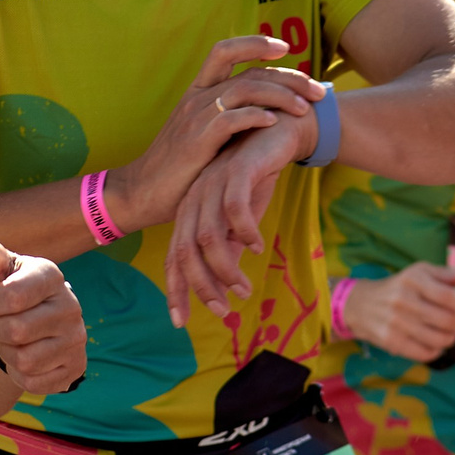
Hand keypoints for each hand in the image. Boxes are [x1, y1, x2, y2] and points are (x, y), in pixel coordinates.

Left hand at [0, 237, 84, 394]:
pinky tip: (22, 356)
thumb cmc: (12, 287)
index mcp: (51, 276)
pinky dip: (18, 373)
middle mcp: (70, 307)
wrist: (38, 316)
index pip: (12, 296)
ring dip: (5, 352)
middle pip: (16, 331)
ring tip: (8, 337)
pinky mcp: (75, 367)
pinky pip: (33, 382)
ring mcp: (76, 339)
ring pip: (24, 360)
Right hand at [115, 36, 322, 228]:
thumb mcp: (202, 135)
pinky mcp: (196, 140)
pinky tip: (274, 123)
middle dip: (286, 75)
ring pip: (244, 89)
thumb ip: (227, 120)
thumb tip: (265, 113)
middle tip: (316, 90)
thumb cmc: (180, 168)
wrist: (144, 192)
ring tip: (304, 109)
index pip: (225, 51)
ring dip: (280, 95)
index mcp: (197, 91)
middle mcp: (196, 97)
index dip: (255, 44)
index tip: (285, 48)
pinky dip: (255, 116)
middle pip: (246, 69)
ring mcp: (195, 116)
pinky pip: (231, 119)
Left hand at [163, 115, 310, 324]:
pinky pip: (234, 209)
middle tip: (222, 311)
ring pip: (208, 236)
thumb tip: (226, 288)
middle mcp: (196, 198)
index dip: (176, 289)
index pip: (175, 256)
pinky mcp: (236, 170)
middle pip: (185, 250)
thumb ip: (232, 248)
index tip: (181, 321)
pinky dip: (244, 233)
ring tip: (243, 290)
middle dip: (200, 287)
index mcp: (192, 210)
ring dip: (225, 269)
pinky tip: (258, 247)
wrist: (279, 132)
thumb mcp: (243, 220)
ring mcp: (213, 183)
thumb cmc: (258, 177)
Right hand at [339, 263, 454, 361]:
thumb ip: (443, 274)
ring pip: (438, 339)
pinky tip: (435, 344)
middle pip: (446, 320)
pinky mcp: (392, 341)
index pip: (447, 296)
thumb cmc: (397, 287)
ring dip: (451, 338)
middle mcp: (404, 301)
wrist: (359, 304)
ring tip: (450, 333)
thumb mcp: (417, 273)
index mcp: (413, 280)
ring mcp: (397, 323)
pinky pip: (424, 353)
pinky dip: (436, 351)